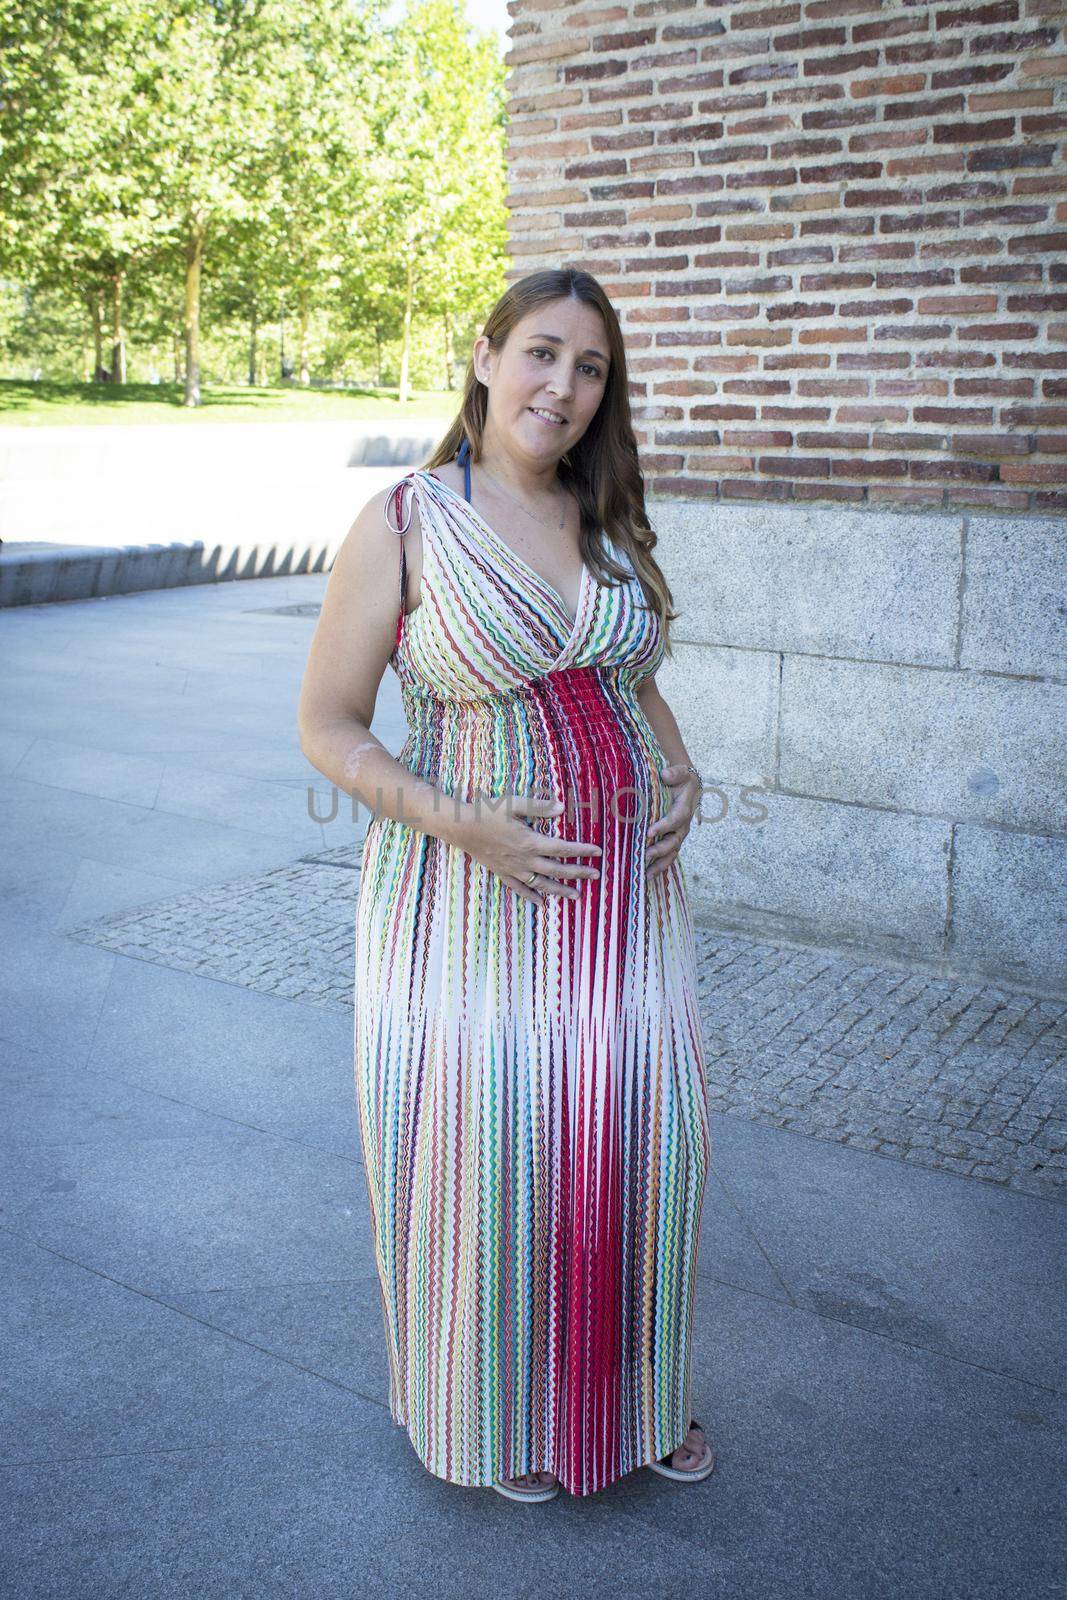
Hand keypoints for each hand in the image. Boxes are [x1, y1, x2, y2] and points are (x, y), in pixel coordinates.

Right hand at [454, 791, 601, 904]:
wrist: (460, 827)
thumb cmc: (487, 812)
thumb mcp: (514, 803)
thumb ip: (539, 807)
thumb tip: (562, 807)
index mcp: (530, 842)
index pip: (563, 848)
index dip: (582, 851)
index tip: (597, 852)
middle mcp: (524, 860)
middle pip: (557, 870)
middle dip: (578, 873)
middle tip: (595, 875)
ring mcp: (513, 869)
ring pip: (542, 884)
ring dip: (561, 890)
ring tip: (576, 895)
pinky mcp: (502, 873)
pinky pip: (520, 889)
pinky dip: (531, 896)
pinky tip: (541, 903)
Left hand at [645, 764, 699, 879]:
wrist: (687, 786)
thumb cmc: (681, 779)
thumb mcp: (680, 772)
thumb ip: (675, 772)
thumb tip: (666, 774)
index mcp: (685, 808)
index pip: (676, 818)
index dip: (664, 826)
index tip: (650, 831)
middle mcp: (683, 825)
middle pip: (675, 841)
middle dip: (660, 849)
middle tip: (645, 854)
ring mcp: (678, 835)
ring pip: (671, 853)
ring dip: (659, 865)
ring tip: (646, 875)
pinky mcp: (672, 841)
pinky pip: (667, 857)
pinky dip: (659, 867)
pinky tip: (646, 877)